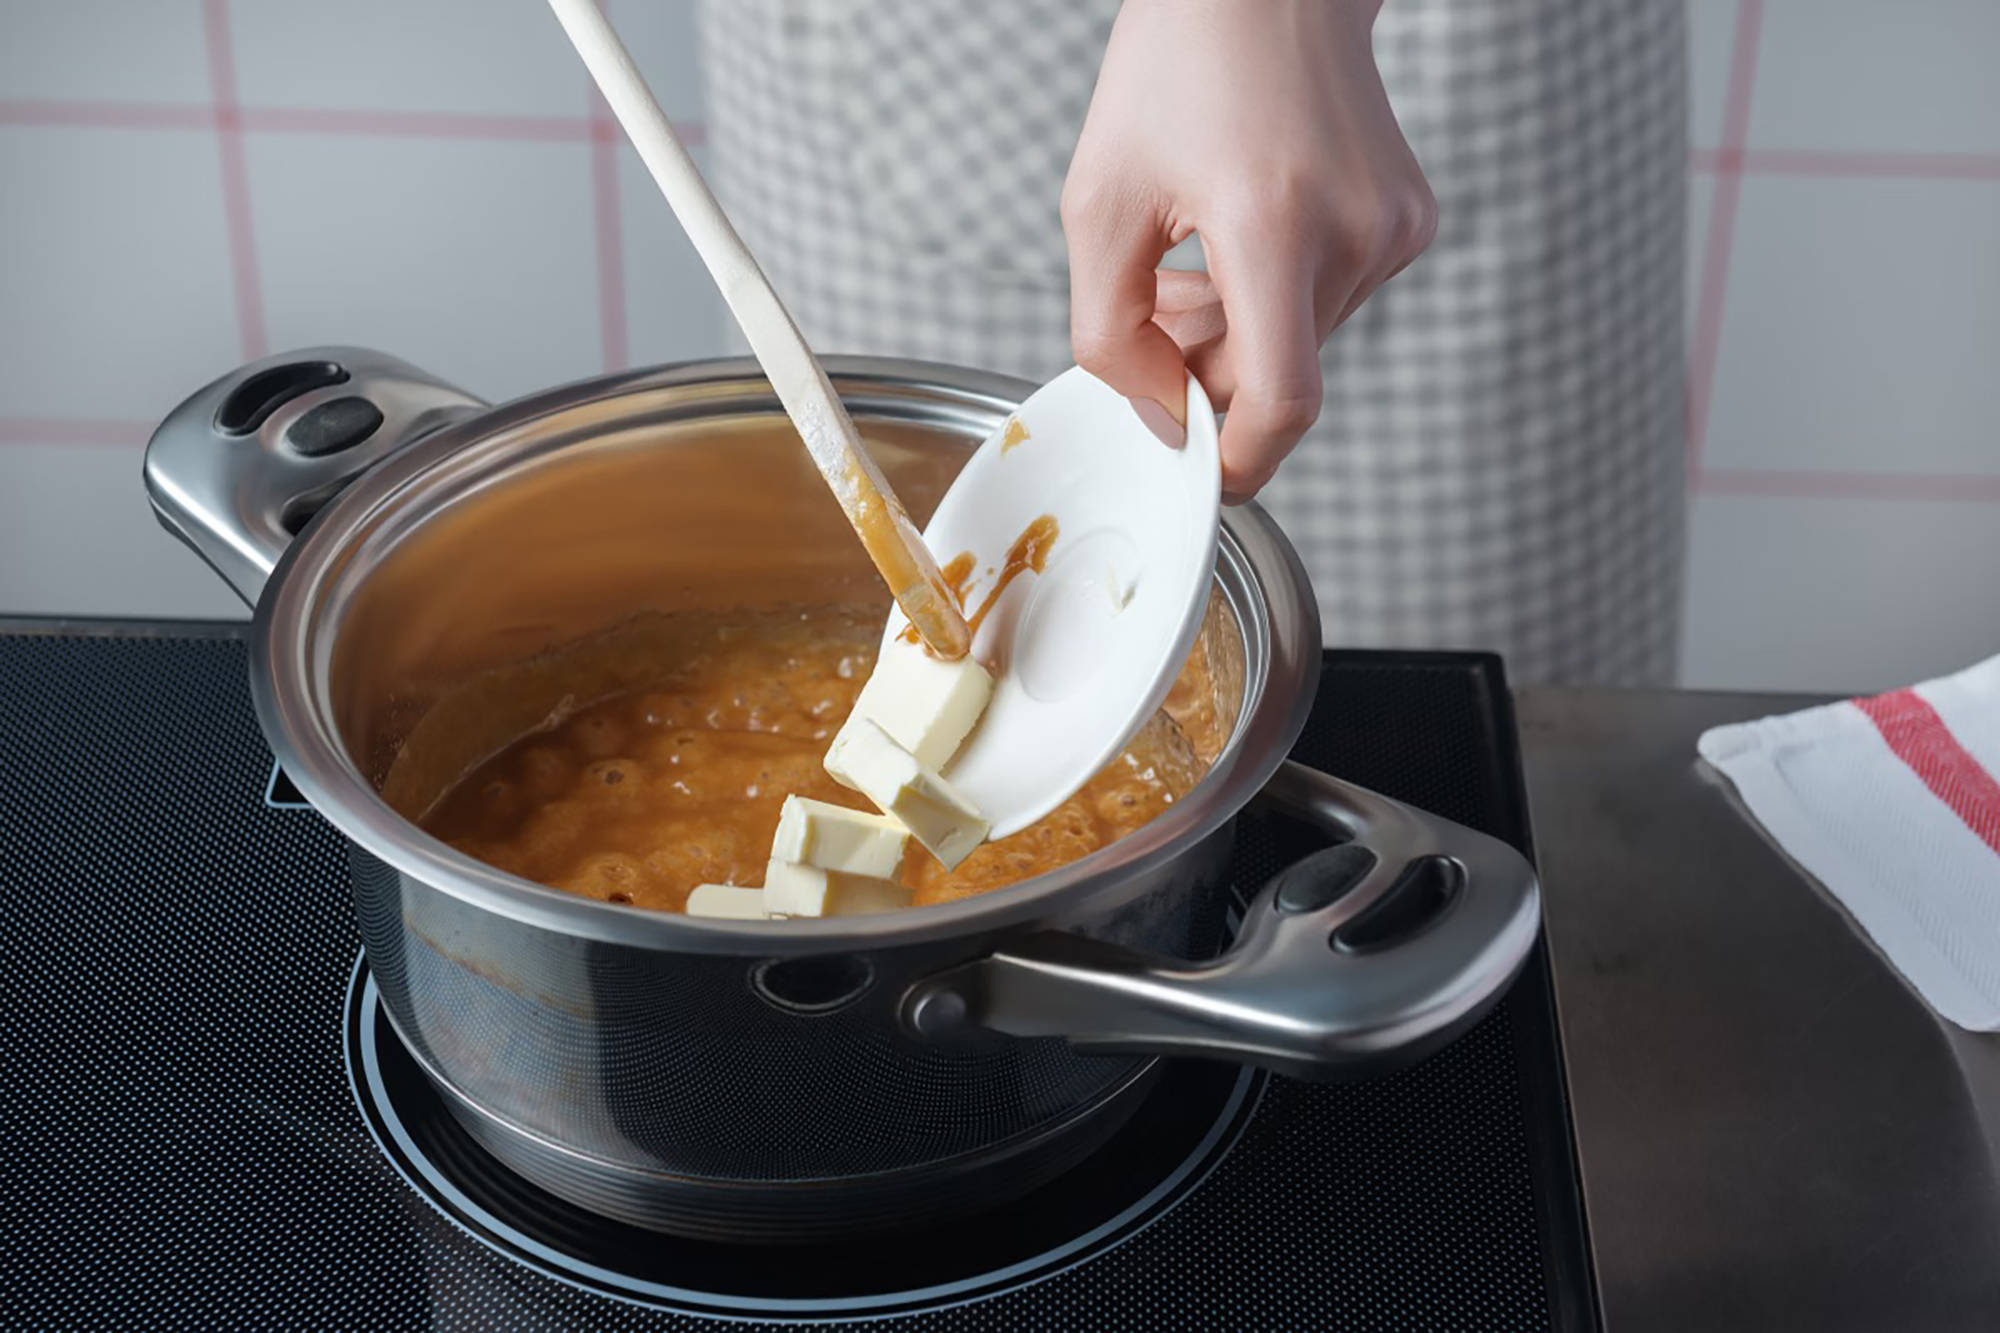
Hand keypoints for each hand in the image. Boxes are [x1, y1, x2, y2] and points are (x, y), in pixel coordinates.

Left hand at [1062, 0, 1435, 499]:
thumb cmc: (1175, 70)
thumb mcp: (1098, 203)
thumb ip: (1108, 331)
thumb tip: (1157, 416)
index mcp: (1273, 225)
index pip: (1282, 400)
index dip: (1240, 461)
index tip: (1204, 476)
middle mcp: (1353, 232)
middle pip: (1277, 374)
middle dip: (1208, 376)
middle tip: (1154, 323)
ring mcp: (1394, 228)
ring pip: (1302, 342)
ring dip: (1238, 333)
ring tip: (1191, 262)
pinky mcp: (1409, 221)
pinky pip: (1331, 300)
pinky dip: (1277, 296)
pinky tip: (1243, 234)